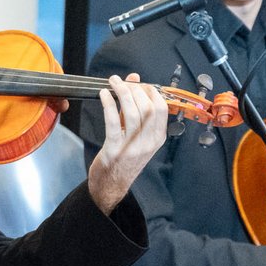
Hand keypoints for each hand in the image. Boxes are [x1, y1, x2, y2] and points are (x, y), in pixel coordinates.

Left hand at [87, 74, 167, 214]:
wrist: (111, 186)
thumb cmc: (123, 157)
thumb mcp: (134, 133)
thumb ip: (134, 107)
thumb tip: (134, 79)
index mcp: (157, 138)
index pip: (162, 108)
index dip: (150, 91)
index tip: (138, 83)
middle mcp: (148, 143)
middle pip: (148, 108)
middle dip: (135, 90)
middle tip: (121, 82)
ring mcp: (133, 147)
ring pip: (133, 113)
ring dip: (122, 93)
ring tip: (112, 82)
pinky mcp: (115, 150)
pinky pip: (113, 122)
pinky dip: (108, 105)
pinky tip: (104, 95)